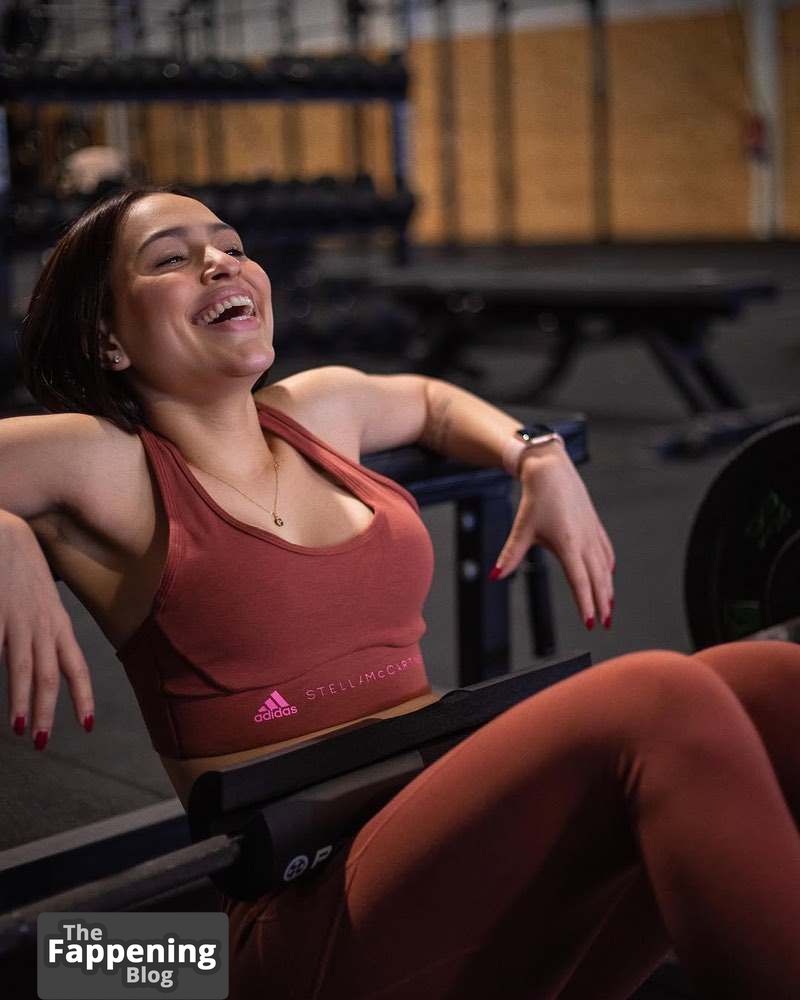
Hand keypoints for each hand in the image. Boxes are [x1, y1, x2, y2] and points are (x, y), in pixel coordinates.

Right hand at [1, 513, 93, 748]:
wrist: (6, 536)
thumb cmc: (24, 571)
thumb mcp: (43, 603)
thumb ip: (46, 632)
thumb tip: (45, 662)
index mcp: (59, 623)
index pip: (77, 666)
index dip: (83, 696)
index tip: (88, 724)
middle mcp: (44, 625)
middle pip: (50, 675)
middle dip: (48, 711)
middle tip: (43, 742)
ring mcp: (18, 619)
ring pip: (24, 669)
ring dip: (23, 702)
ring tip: (22, 729)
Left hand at [491, 445, 614, 628]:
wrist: (551, 469)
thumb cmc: (537, 497)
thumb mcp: (522, 529)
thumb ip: (510, 555)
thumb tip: (496, 575)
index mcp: (569, 544)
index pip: (580, 582)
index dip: (586, 604)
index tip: (590, 622)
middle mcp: (585, 540)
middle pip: (598, 579)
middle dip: (602, 603)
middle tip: (605, 623)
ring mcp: (593, 532)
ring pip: (605, 567)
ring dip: (608, 588)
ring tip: (609, 606)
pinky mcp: (594, 524)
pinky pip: (606, 551)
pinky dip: (608, 566)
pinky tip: (609, 574)